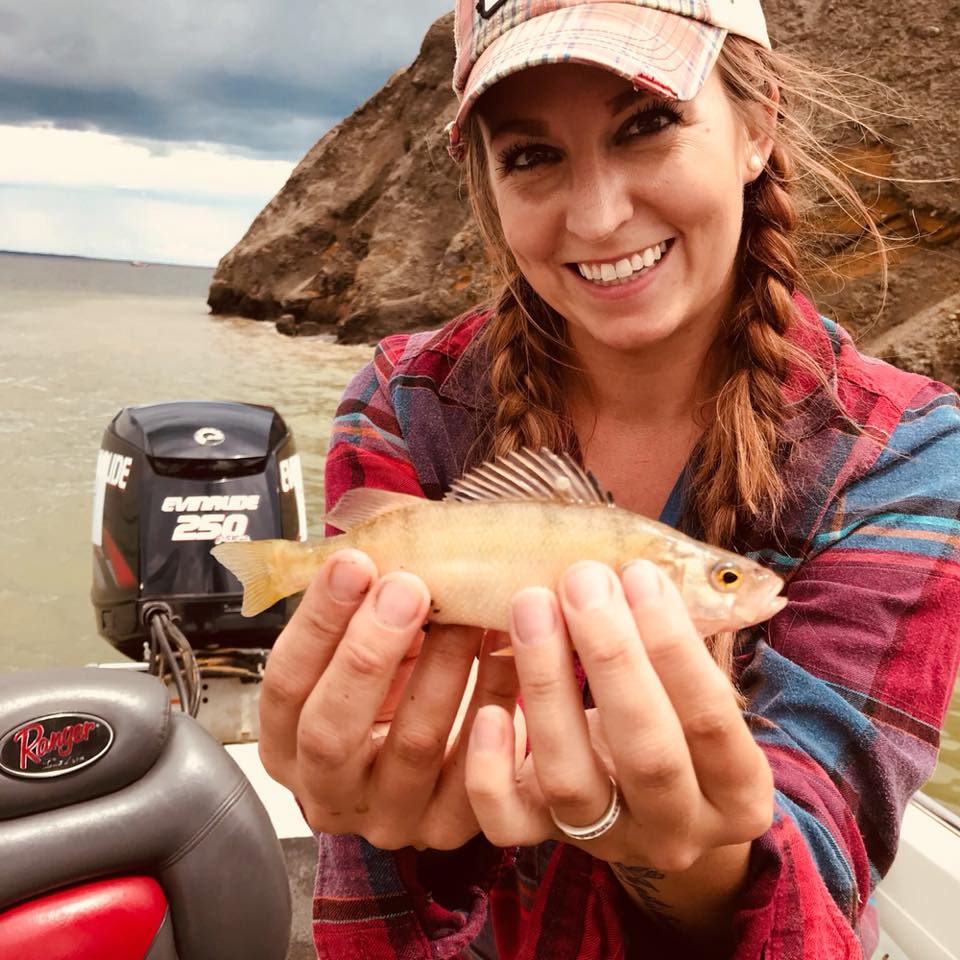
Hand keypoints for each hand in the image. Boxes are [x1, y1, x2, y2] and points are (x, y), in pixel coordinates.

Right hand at [258, 548, 520, 849]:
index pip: (286, 685)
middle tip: (408, 587)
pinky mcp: (448, 826)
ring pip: (412, 744)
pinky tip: (508, 654)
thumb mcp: (358, 645)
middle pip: (332, 730)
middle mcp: (328, 789)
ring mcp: (388, 815)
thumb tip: (367, 544)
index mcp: (287, 743)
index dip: (317, 622)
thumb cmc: (391, 683)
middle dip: (369, 651)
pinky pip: (475, 771)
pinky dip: (494, 703)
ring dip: (443, 667)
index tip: (353, 563)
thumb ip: (354, 607)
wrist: (443, 740)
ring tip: (468, 611)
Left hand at [463, 559, 773, 874]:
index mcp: (737, 794)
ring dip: (548, 684)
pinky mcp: (543, 838)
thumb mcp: (693, 691)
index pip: (712, 722)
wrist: (646, 800)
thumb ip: (680, 643)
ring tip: (530, 605)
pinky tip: (489, 708)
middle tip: (582, 580)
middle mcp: (678, 832)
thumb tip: (647, 565)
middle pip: (647, 755)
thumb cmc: (674, 717)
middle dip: (613, 657)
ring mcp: (609, 842)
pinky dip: (491, 769)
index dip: (676, 646)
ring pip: (571, 781)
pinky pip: (507, 823)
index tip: (640, 574)